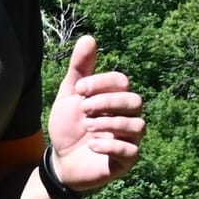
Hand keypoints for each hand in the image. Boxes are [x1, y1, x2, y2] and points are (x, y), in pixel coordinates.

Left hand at [46, 35, 143, 196]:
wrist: (61, 160)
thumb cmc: (69, 126)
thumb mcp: (70, 96)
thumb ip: (80, 69)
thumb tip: (89, 37)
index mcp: (115, 99)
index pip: (122, 82)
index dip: (101, 83)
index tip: (77, 91)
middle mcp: (128, 116)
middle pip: (135, 101)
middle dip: (107, 102)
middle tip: (84, 110)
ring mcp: (129, 139)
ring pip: (138, 125)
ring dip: (110, 124)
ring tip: (88, 129)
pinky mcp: (126, 160)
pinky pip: (132, 151)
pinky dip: (111, 145)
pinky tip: (92, 145)